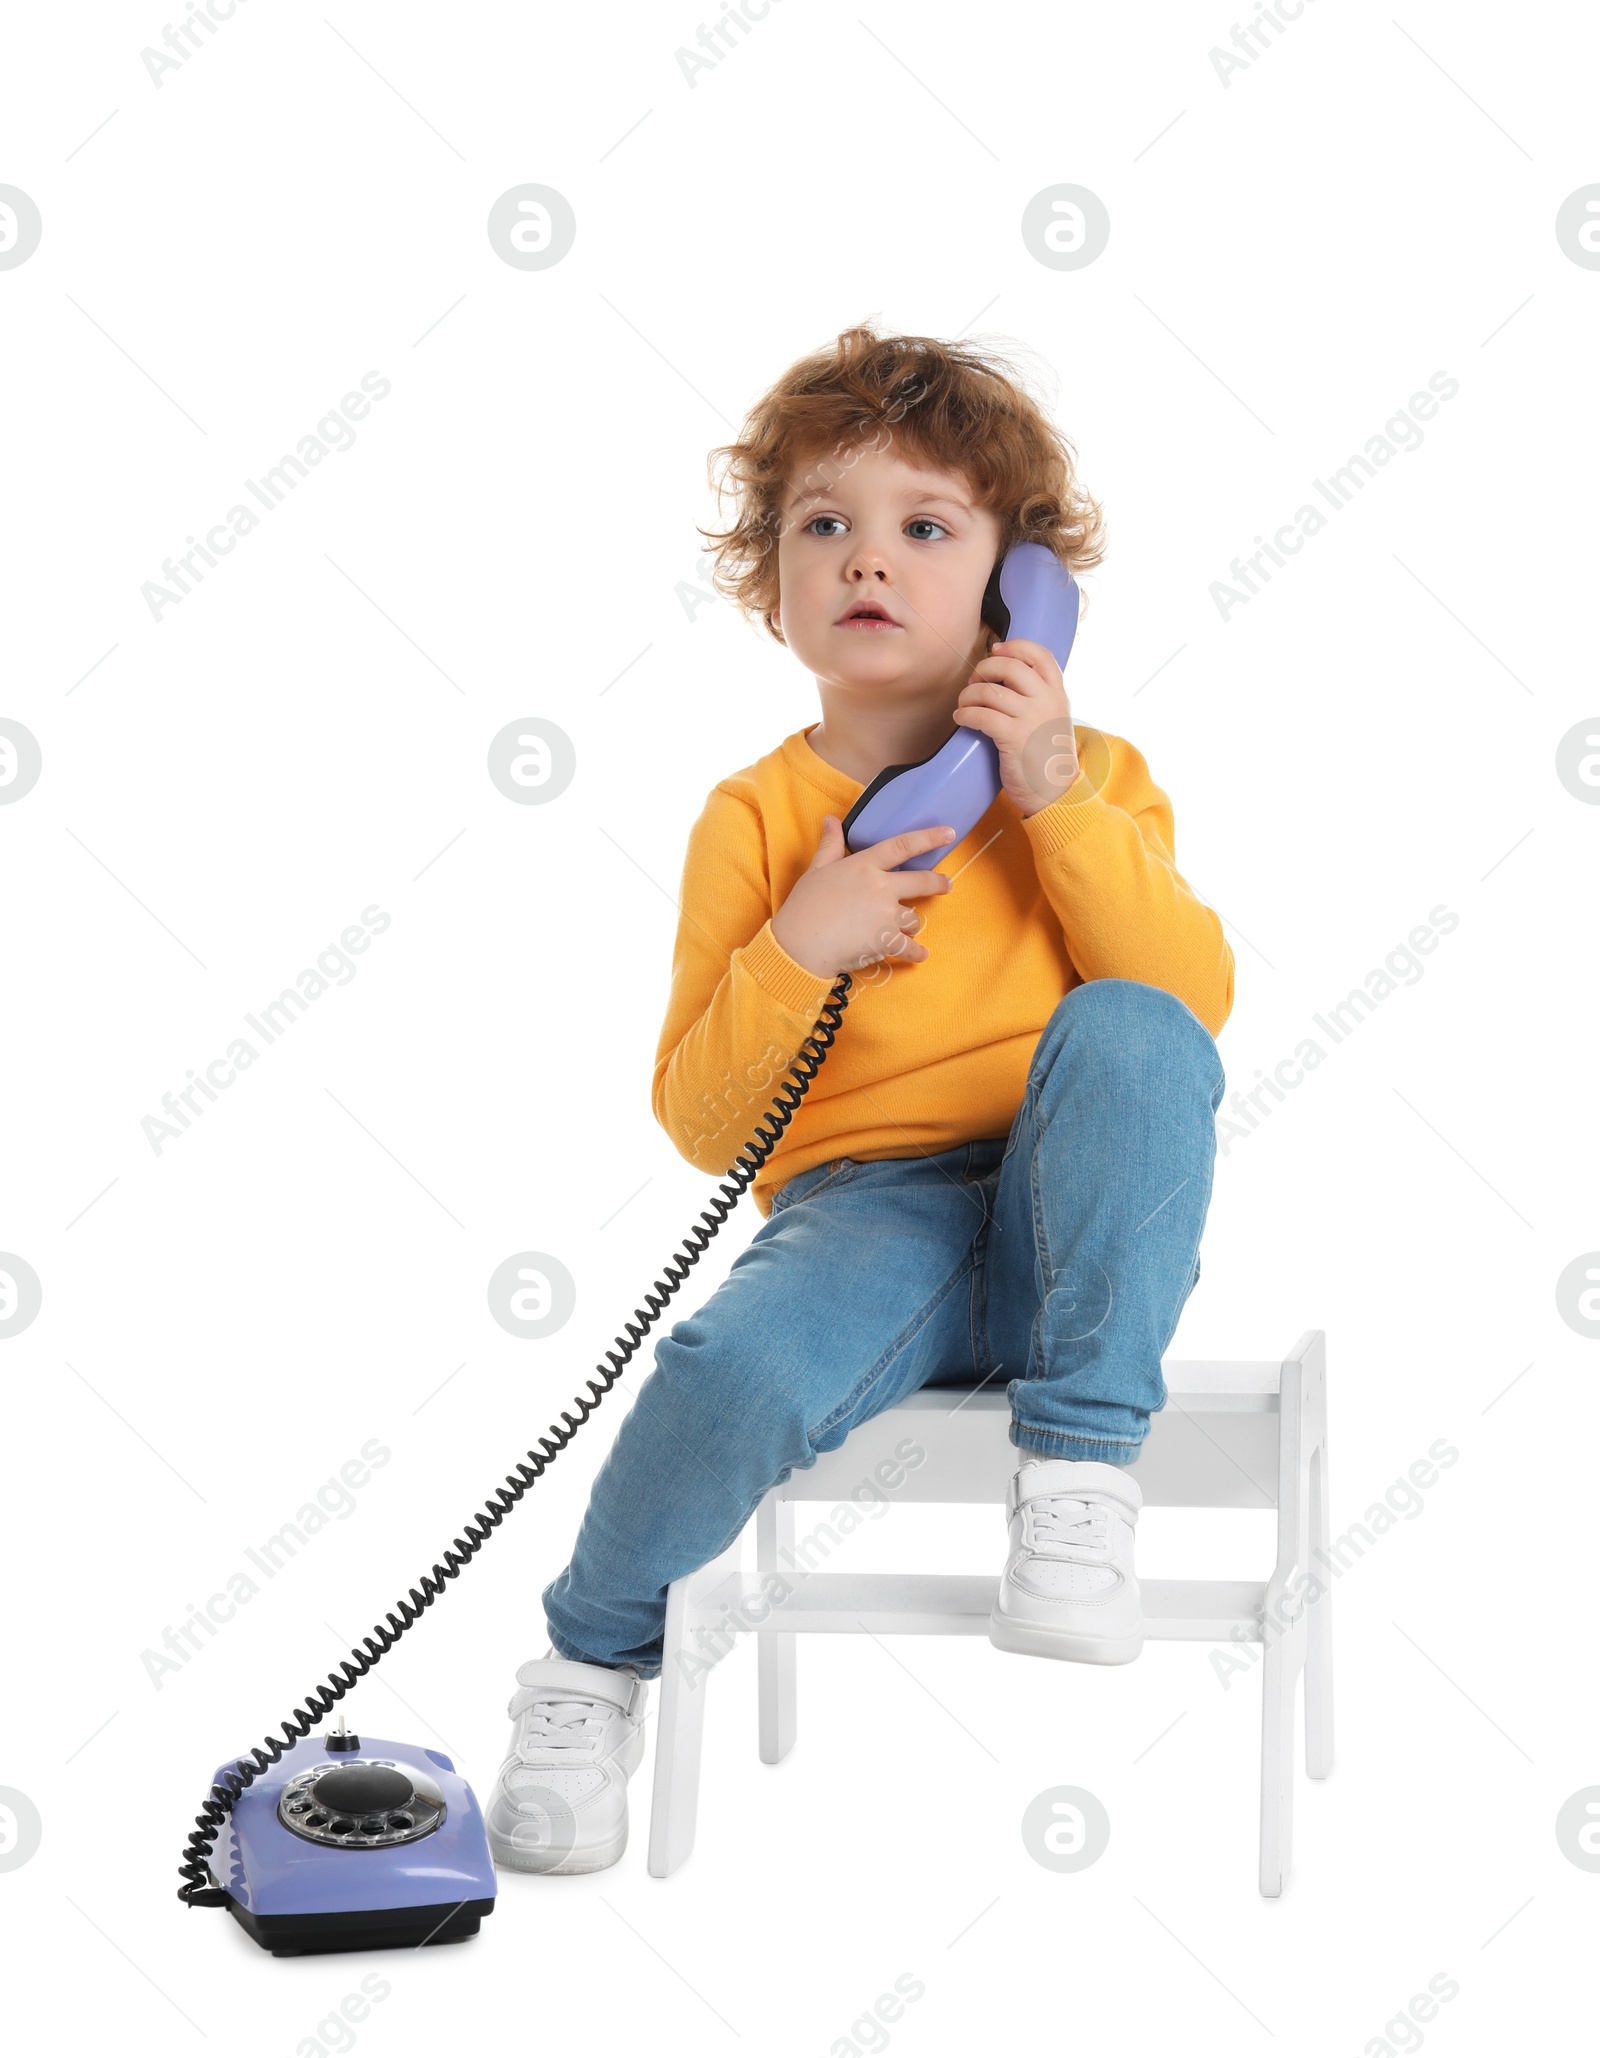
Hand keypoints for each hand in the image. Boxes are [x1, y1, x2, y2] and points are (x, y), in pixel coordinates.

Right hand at [771, 818, 954, 978]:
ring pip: (914, 918)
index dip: (928, 837)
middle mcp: (880, 887)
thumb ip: (830, 845)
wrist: (799, 945)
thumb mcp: (816, 870)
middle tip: (946, 885)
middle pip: (922, 881)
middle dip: (939, 883)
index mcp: (864, 865)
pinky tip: (919, 954)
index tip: (949, 833)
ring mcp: (886, 915)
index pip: (902, 845)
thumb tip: (831, 820)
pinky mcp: (886, 941)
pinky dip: (915, 952)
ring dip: (909, 924)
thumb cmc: (804, 906)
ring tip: (898, 930)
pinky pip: (910, 947)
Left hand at [951, 636, 1078, 817]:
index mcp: (1058, 693)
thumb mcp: (1053, 718)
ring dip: (968, 695)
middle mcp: (1047, 701)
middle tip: (974, 682)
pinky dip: (964, 714)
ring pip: (989, 691)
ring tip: (964, 705)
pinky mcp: (1013, 738)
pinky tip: (961, 719)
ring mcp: (1031, 718)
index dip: (1014, 646)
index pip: (1040, 654)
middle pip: (1008, 666)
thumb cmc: (1046, 756)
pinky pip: (980, 714)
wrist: (1054, 793)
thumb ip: (1038, 696)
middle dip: (983, 670)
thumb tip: (1004, 672)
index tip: (996, 649)